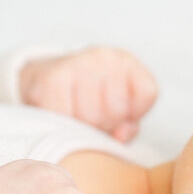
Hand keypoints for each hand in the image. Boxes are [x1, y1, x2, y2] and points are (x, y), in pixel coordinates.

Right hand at [19, 47, 156, 141]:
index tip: (120, 114)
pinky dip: (63, 125)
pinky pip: (66, 117)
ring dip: (83, 127)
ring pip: (91, 118)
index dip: (134, 114)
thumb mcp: (119, 111)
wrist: (45, 80)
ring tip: (77, 116)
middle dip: (105, 125)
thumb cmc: (91, 101)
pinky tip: (62, 114)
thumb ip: (129, 128)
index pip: (147, 92)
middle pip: (117, 110)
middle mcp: (105, 57)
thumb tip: (119, 136)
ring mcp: (77, 63)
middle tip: (92, 119)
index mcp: (127, 62)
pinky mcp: (52, 77)